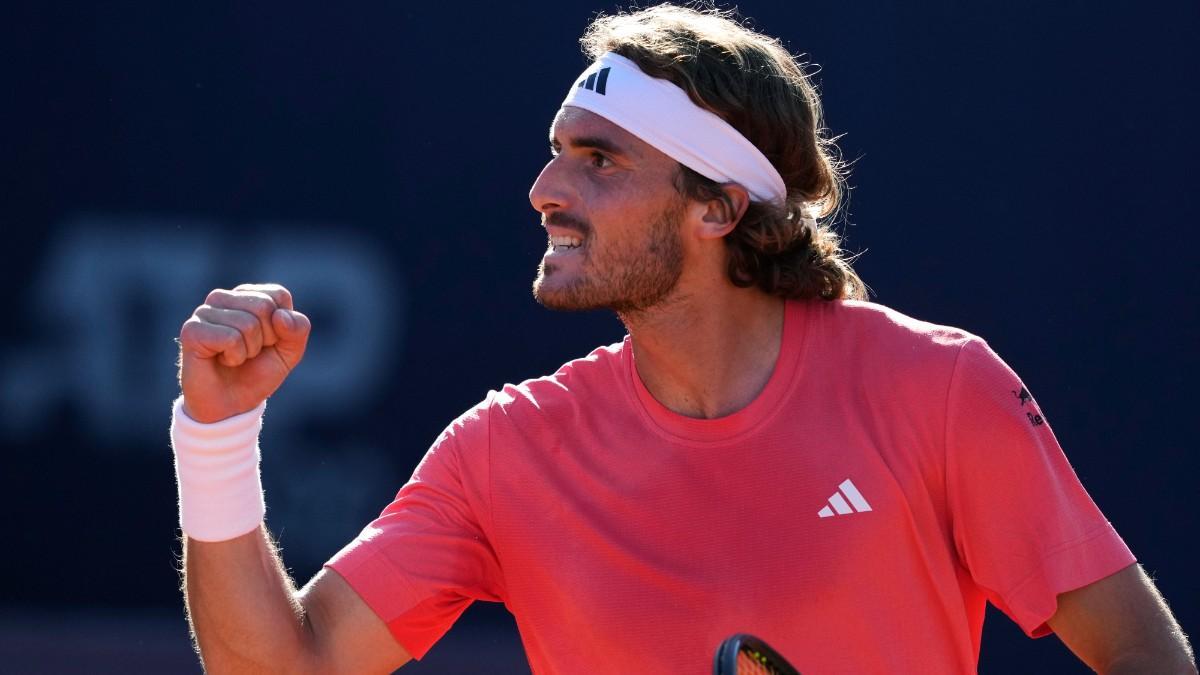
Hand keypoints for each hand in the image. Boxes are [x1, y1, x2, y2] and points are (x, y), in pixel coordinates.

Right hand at [178, 283, 310, 422]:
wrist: (231, 406)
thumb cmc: (257, 373)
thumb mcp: (290, 352)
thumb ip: (298, 330)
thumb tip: (280, 316)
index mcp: (246, 296)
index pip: (278, 295)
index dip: (282, 326)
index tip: (268, 342)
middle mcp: (223, 298)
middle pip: (264, 306)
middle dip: (266, 339)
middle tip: (249, 353)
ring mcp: (204, 312)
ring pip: (247, 323)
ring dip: (248, 350)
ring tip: (234, 357)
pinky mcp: (191, 330)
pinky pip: (230, 338)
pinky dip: (234, 356)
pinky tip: (221, 361)